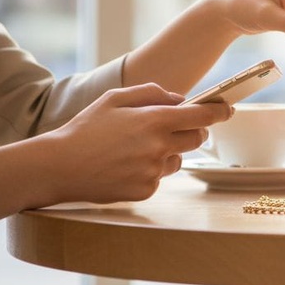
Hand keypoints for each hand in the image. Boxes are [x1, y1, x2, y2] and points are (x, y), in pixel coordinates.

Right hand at [44, 83, 231, 203]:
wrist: (57, 167)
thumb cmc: (85, 129)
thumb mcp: (115, 99)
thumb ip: (151, 94)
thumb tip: (179, 99)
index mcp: (154, 120)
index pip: (202, 116)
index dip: (219, 112)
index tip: (227, 109)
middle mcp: (158, 147)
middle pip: (196, 138)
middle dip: (192, 131)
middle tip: (173, 127)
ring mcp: (152, 171)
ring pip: (177, 160)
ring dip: (168, 152)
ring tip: (135, 149)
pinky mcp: (144, 191)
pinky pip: (159, 178)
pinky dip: (149, 171)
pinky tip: (125, 166)